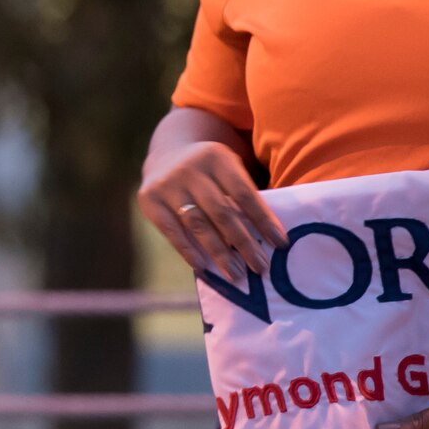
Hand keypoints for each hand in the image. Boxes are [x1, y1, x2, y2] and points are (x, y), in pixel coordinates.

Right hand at [138, 139, 285, 285]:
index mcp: (217, 157)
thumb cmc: (209, 171)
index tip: (279, 243)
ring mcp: (167, 184)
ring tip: (236, 274)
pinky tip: (203, 267)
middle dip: (243, 242)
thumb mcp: (228, 169)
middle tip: (259, 267)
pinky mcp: (149, 200)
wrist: (166, 155)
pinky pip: (171, 231)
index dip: (263, 219)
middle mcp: (190, 168)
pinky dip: (188, 250)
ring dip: (219, 253)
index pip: (244, 193)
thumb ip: (242, 196)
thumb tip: (264, 239)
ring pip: (198, 225)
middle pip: (221, 212)